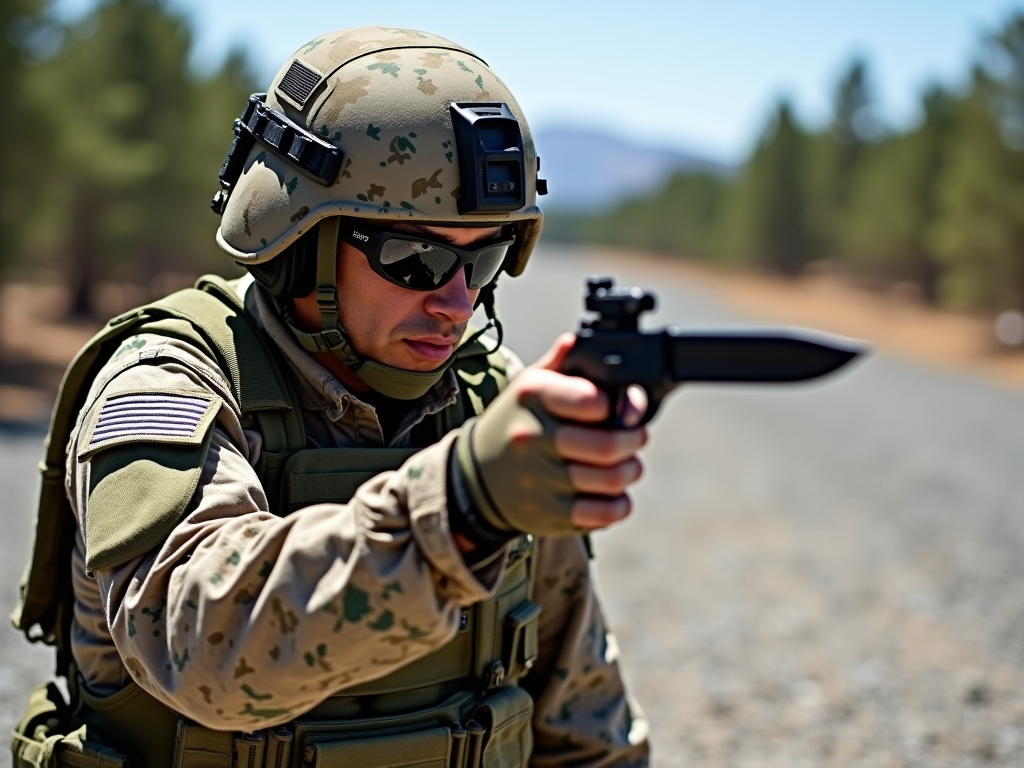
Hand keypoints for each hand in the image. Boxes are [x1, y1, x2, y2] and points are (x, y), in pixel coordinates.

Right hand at [455, 333, 647, 536]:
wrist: (476, 477)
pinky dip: (619, 504)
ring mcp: (539, 479)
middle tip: (635, 437)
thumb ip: (562, 364)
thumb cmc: (516, 423)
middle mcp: (532, 437)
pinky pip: (602, 514)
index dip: (617, 405)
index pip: (592, 400)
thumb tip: (581, 340)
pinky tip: (615, 493)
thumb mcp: (529, 385)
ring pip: (611, 480)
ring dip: (631, 470)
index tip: (617, 408)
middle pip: (609, 446)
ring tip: (629, 463)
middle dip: (634, 440)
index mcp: (532, 396)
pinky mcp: (547, 514)